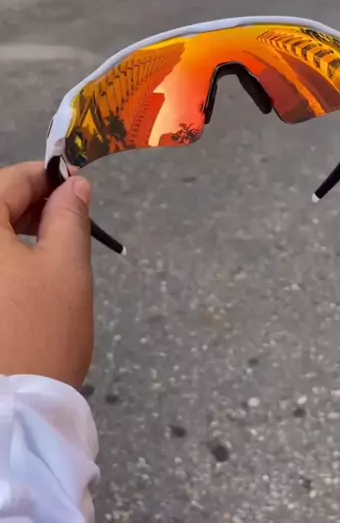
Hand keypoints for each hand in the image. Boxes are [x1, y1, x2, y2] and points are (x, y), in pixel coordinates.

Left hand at [0, 162, 92, 387]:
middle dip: (30, 206)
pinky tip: (22, 279)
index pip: (9, 180)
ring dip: (14, 233)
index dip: (47, 177)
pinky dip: (2, 261)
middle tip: (69, 222)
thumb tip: (74, 185)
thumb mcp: (66, 267)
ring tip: (49, 251)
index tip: (79, 189)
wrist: (10, 414)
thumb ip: (70, 216)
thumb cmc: (41, 330)